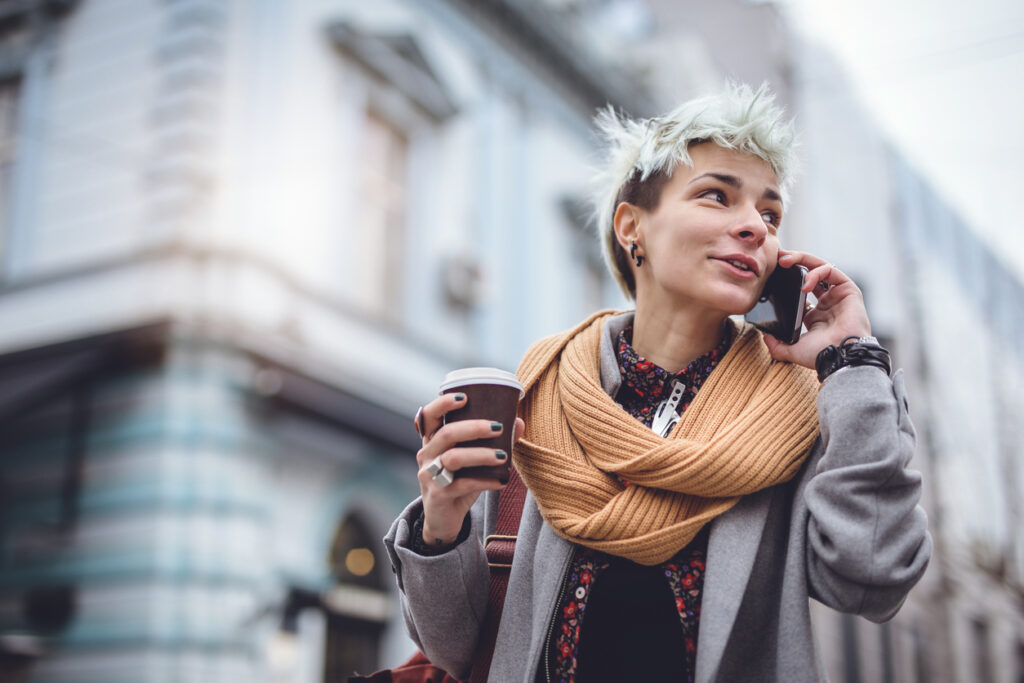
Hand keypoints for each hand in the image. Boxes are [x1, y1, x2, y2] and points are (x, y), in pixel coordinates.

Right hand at [414, 393, 525, 549]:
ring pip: (453, 459)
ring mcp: (429, 476)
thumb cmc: (459, 483)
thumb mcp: (473, 461)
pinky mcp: (438, 496)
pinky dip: (485, 481)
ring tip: (503, 455)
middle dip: (473, 428)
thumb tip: (518, 421)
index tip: (465, 397)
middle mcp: (426, 455)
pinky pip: (463, 485)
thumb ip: (492, 442)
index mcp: (432, 441)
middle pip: (446, 434)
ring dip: (481, 455)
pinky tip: (502, 481)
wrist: (443, 521)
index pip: (429, 416)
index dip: (443, 404)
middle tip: (498, 427)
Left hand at [763, 249, 871, 369]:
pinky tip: (805, 283)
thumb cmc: (821, 355)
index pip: (800, 288)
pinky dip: (816, 272)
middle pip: (809, 272)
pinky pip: (831, 271)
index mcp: (814, 314)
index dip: (787, 278)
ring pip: (819, 267)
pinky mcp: (848, 289)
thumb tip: (764, 337)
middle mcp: (826, 302)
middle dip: (793, 261)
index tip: (772, 272)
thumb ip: (776, 345)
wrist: (841, 357)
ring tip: (785, 261)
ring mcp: (837, 294)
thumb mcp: (792, 350)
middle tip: (778, 258)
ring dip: (802, 259)